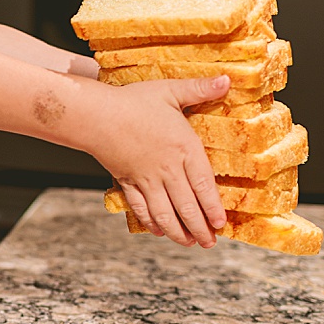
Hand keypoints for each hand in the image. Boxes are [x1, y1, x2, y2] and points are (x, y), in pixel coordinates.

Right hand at [101, 75, 228, 247]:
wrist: (96, 115)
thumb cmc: (132, 101)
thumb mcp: (170, 91)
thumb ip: (199, 89)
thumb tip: (227, 80)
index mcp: (183, 147)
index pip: (204, 185)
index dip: (213, 207)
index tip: (221, 223)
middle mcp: (167, 168)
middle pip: (187, 205)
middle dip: (200, 228)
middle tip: (210, 243)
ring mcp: (146, 178)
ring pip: (166, 213)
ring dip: (179, 231)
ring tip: (190, 243)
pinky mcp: (127, 182)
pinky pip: (142, 208)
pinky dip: (152, 222)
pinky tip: (159, 230)